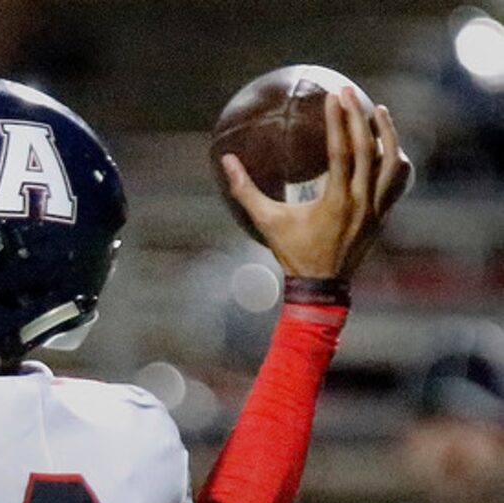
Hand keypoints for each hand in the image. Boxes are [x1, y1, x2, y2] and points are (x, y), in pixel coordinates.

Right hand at [221, 89, 412, 279]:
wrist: (321, 287)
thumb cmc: (293, 253)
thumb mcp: (268, 223)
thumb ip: (247, 191)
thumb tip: (226, 161)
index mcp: (335, 202)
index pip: (340, 151)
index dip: (337, 120)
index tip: (333, 95)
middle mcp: (360, 202)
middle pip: (367, 149)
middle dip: (358, 115)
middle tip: (349, 92)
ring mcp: (375, 209)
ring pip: (391, 162)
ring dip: (387, 133)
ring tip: (379, 110)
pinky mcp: (382, 215)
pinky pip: (398, 182)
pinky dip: (396, 161)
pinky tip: (390, 144)